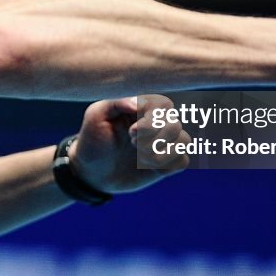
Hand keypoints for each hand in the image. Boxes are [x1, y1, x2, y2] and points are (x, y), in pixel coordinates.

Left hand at [69, 95, 188, 193]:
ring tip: (140, 156)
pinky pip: (183, 160)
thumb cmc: (92, 140)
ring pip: (185, 140)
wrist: (91, 172)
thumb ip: (116, 103)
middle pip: (176, 123)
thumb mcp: (96, 116)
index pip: (164, 104)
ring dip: (162, 151)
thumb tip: (138, 103)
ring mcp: (162, 144)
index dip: (153, 119)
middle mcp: (156, 123)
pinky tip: (148, 166)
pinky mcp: (165, 164)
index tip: (131, 131)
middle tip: (132, 143)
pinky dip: (168, 164)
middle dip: (155, 137)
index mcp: (142, 108)